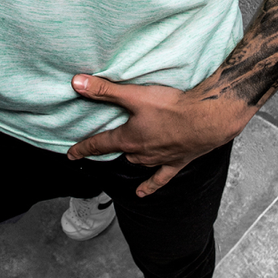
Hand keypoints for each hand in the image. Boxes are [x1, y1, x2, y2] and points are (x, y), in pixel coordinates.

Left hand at [67, 74, 249, 196]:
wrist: (207, 119)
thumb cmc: (171, 107)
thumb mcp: (134, 95)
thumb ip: (105, 90)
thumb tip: (76, 83)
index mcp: (129, 137)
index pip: (100, 144)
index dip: (84, 148)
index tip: (71, 154)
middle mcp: (141, 152)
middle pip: (121, 152)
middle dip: (113, 148)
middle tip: (107, 143)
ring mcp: (159, 159)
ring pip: (138, 162)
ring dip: (131, 158)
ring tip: (127, 153)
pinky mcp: (176, 162)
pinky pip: (160, 178)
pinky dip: (150, 186)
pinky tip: (142, 194)